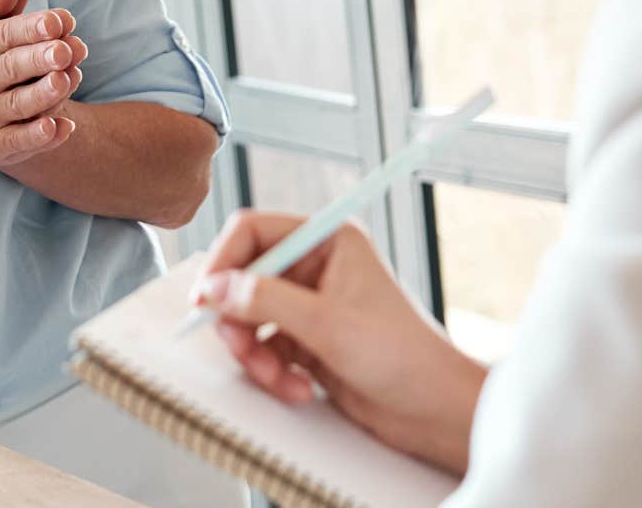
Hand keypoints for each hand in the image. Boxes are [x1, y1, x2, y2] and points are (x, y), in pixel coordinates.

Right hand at [0, 0, 90, 166]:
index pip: (5, 34)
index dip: (32, 27)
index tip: (58, 20)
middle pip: (15, 67)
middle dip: (42, 58)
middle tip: (67, 49)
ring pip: (18, 105)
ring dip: (44, 95)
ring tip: (65, 81)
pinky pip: (14, 142)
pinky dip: (36, 137)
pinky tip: (59, 127)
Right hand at [193, 210, 485, 473]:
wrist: (436, 410)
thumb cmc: (403, 356)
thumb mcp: (327, 324)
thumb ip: (265, 300)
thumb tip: (215, 288)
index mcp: (327, 240)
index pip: (253, 231)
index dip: (223, 262)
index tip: (206, 299)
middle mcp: (316, 266)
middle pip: (244, 279)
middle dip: (239, 320)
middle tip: (241, 348)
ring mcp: (310, 305)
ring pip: (249, 318)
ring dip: (255, 353)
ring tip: (277, 377)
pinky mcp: (308, 340)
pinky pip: (265, 348)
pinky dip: (271, 371)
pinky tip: (297, 388)